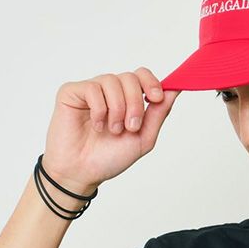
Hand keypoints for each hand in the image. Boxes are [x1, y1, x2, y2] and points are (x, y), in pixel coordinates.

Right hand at [42, 67, 179, 193]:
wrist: (83, 172)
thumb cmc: (110, 157)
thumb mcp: (143, 137)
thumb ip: (159, 113)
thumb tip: (177, 89)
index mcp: (127, 99)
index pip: (142, 75)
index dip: (151, 82)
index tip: (156, 98)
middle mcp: (110, 91)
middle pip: (131, 77)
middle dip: (135, 103)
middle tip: (131, 127)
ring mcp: (91, 90)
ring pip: (112, 81)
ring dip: (118, 109)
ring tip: (113, 130)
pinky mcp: (71, 92)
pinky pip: (92, 88)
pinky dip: (99, 110)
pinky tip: (97, 125)